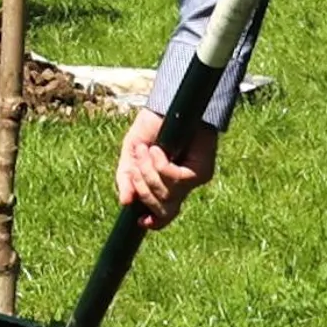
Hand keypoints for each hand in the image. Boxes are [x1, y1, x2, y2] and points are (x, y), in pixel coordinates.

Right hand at [118, 109, 218, 225]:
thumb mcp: (131, 152)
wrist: (169, 104)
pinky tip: (158, 150)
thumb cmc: (153, 126)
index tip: (140, 222)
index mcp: (165, 185)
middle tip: (134, 166)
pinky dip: (161, 165)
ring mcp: (193, 180)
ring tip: (145, 150)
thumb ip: (126, 177)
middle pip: (162, 209)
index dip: (155, 222)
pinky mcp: (201, 170)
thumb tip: (125, 202)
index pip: (165, 215)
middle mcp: (182, 187)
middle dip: (142, 187)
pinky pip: (176, 180)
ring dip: (149, 172)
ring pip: (168, 195)